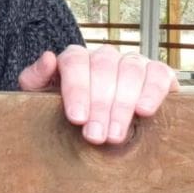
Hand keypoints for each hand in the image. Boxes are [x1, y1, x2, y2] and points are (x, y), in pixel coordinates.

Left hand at [18, 44, 178, 145]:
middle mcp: (104, 56)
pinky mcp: (156, 73)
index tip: (77, 118)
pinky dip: (153, 90)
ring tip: (115, 135)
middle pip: (103, 69)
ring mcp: (131, 62)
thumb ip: (35, 79)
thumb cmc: (67, 113)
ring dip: (122, 104)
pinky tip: (145, 111)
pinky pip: (158, 73)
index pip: (75, 62)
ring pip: (130, 71)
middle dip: (99, 105)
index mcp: (75, 59)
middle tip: (95, 136)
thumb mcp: (41, 98)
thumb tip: (48, 58)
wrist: (94, 125)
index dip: (77, 89)